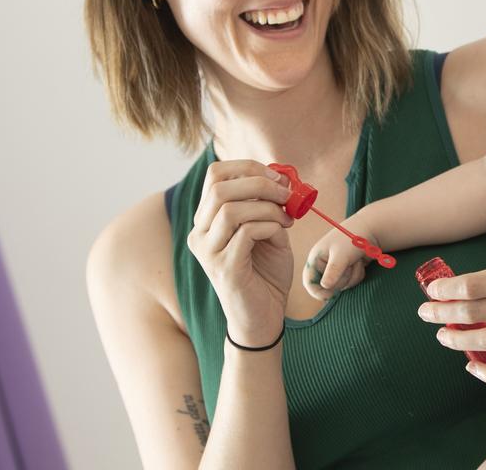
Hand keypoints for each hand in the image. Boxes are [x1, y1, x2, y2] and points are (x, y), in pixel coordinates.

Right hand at [187, 160, 294, 346]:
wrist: (264, 318)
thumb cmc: (266, 273)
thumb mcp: (268, 230)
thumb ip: (268, 205)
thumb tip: (282, 178)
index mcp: (206, 221)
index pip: (216, 175)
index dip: (248, 168)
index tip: (278, 176)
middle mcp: (199, 234)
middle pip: (220, 187)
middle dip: (260, 183)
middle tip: (287, 193)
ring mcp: (208, 252)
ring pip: (231, 209)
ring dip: (267, 207)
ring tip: (286, 218)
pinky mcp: (224, 268)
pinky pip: (247, 231)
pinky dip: (270, 226)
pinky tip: (281, 235)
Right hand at [303, 215, 376, 299]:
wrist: (372, 230)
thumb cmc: (352, 238)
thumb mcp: (341, 254)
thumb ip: (333, 271)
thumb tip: (324, 287)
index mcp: (316, 259)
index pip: (309, 282)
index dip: (317, 292)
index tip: (330, 296)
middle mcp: (325, 265)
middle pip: (329, 287)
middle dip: (342, 278)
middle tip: (348, 264)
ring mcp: (337, 269)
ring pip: (343, 286)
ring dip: (352, 275)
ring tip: (355, 260)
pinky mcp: (348, 271)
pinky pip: (352, 282)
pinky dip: (358, 274)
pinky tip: (360, 262)